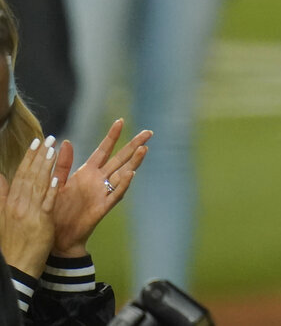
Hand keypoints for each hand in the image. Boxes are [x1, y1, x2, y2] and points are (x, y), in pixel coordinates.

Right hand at [0, 137, 58, 277]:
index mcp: (10, 202)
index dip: (28, 157)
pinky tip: (56, 178)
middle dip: (39, 156)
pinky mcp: (41, 222)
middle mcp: (18, 204)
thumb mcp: (3, 215)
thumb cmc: (12, 240)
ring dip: (46, 167)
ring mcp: (29, 213)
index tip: (35, 141)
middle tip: (48, 138)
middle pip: (29, 176)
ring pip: (38, 185)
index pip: (20, 174)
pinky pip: (46, 203)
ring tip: (53, 150)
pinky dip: (50, 190)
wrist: (17, 265)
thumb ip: (3, 194)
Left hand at [51, 119, 150, 257]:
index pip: (103, 150)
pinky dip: (123, 184)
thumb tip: (65, 141)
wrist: (57, 237)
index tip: (120, 121)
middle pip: (120, 159)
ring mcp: (103, 192)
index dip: (112, 136)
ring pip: (123, 173)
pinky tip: (130, 173)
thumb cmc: (56, 211)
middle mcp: (99, 180)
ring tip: (144, 149)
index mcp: (87, 172)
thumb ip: (62, 164)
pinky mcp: (103, 207)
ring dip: (134, 161)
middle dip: (134, 145)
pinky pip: (116, 194)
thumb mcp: (55, 184)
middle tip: (148, 132)